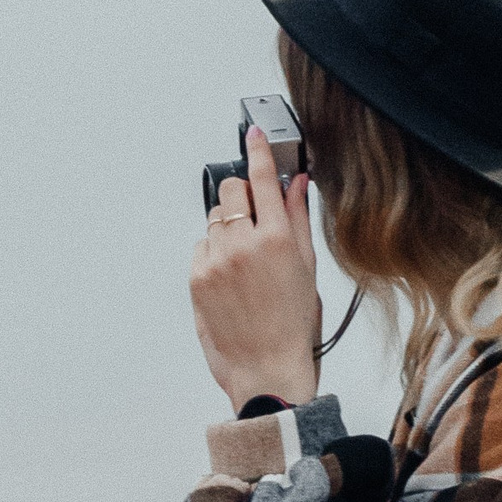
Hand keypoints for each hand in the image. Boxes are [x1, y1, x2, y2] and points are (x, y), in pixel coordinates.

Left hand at [191, 124, 323, 409]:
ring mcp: (215, 260)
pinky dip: (213, 253)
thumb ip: (298, 219)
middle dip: (243, 196)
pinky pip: (201, 247)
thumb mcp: (306, 268)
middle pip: (232, 191)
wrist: (265, 368)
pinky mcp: (195, 277)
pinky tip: (230, 278)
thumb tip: (295, 183)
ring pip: (215, 220)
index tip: (254, 133)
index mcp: (278, 238)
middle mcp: (243, 245)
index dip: (258, 150)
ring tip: (246, 262)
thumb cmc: (292, 325)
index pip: (263, 178)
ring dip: (228, 229)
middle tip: (255, 217)